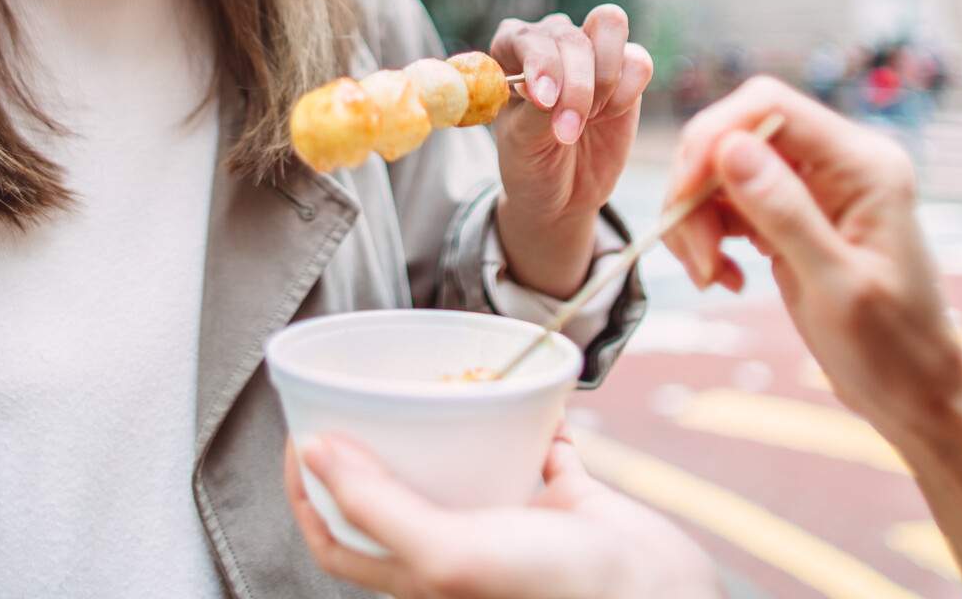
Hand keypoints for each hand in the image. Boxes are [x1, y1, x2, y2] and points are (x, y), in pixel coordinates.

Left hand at [284, 432, 720, 598]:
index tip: (303, 435)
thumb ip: (379, 506)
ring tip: (439, 384)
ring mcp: (514, 527)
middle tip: (360, 395)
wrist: (659, 596)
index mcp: (423, 578)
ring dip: (451, 426)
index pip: (338, 539)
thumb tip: (315, 452)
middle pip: (397, 497)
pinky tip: (532, 398)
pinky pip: (541, 455)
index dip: (309, 493)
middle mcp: (462, 552)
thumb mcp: (448, 553)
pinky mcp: (568, 507)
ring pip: (466, 469)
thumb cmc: (554, 591)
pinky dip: (535, 423)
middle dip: (375, 446)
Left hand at [489, 6, 652, 296]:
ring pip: (607, 30)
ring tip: (591, 121)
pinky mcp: (626, 76)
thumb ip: (535, 113)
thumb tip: (550, 92)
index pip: (523, 34)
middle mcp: (549, 45)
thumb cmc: (529, 169)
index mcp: (509, 52)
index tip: (546, 100)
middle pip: (568, 31)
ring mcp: (590, 57)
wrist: (562, 198)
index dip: (538, 61)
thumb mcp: (521, 148)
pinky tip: (614, 114)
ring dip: (603, 73)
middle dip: (574, 78)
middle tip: (570, 127)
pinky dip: (629, 82)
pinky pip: (637, 58)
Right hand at [662, 76, 961, 444]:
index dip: (714, 137)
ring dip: (699, 220)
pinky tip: (726, 278)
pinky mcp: (794, 216)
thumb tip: (729, 147)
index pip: (769, 106)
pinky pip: (731, 203)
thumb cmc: (893, 350)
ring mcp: (815, 188)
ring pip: (724, 171)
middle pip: (737, 136)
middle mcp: (839, 163)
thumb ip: (785, 214)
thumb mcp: (837, 287)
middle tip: (699, 259)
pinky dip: (712, 236)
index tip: (683, 197)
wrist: (915, 397)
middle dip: (699, 190)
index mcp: (863, 164)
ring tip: (712, 277)